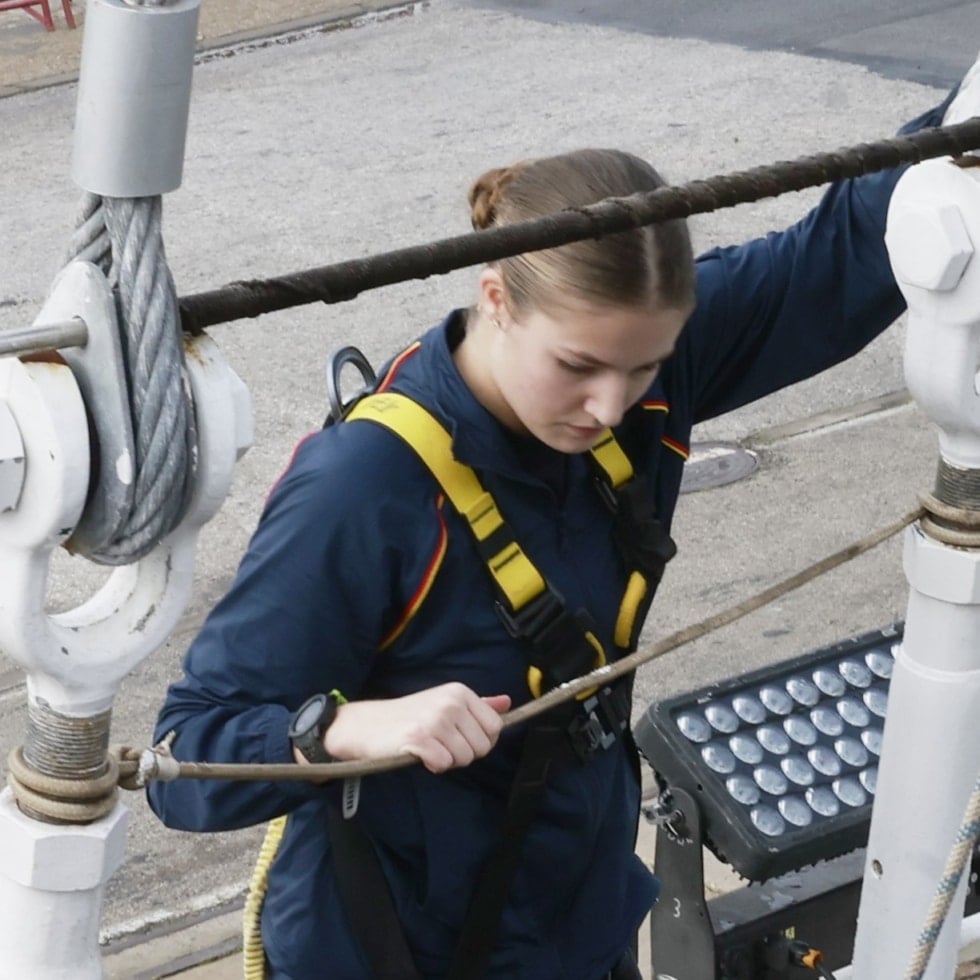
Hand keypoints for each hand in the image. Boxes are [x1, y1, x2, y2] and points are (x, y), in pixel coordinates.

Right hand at [324, 683, 511, 773]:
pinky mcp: (420, 738)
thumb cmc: (409, 716)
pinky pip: (444, 764)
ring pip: (465, 758)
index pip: (495, 727)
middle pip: (482, 746)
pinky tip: (420, 754)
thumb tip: (507, 703)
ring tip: (429, 748)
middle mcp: (451, 702)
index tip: (460, 737)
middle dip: (464, 753)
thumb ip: (478, 705)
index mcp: (460, 692)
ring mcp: (435, 720)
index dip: (480, 740)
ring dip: (448, 760)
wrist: (367, 724)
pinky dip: (433, 764)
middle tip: (440, 744)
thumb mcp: (445, 702)